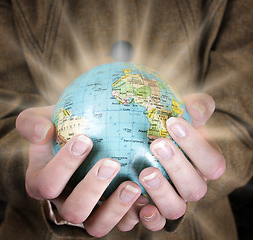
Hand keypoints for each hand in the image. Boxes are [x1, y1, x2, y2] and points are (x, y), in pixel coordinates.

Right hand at [16, 106, 143, 236]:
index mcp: (44, 183)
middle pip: (73, 210)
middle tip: (110, 163)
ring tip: (133, 185)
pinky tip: (147, 197)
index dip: (63, 166)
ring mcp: (89, 212)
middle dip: (91, 189)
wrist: (85, 136)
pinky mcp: (110, 214)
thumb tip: (42, 131)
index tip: (85, 139)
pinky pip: (122, 224)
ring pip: (97, 225)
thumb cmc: (64, 128)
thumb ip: (32, 122)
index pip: (47, 183)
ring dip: (115, 208)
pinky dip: (134, 214)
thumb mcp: (45, 118)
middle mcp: (65, 202)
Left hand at [137, 93, 225, 230]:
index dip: (196, 144)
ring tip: (145, 172)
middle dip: (177, 166)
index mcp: (203, 165)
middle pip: (195, 188)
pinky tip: (140, 204)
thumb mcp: (182, 114)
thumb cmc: (168, 128)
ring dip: (162, 192)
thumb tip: (197, 106)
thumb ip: (195, 107)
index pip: (212, 162)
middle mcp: (192, 185)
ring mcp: (174, 200)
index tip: (173, 122)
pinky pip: (156, 222)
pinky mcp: (154, 210)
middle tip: (157, 144)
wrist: (148, 142)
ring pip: (176, 208)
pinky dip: (150, 217)